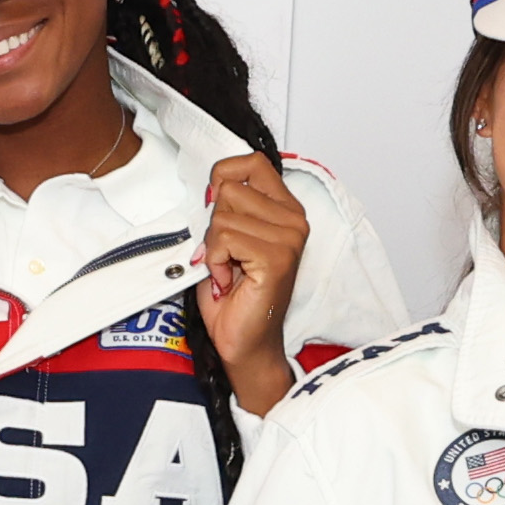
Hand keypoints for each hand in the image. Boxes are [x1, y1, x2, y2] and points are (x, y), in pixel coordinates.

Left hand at [192, 155, 311, 411]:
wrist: (243, 341)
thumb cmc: (235, 296)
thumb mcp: (225, 239)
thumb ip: (225, 208)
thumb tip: (211, 187)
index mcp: (284, 209)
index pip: (250, 162)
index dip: (222, 182)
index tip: (217, 213)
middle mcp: (294, 219)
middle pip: (229, 189)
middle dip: (213, 225)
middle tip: (226, 255)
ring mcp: (289, 237)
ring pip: (222, 215)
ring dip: (214, 247)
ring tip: (230, 270)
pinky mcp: (277, 256)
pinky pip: (224, 238)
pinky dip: (216, 262)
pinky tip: (230, 280)